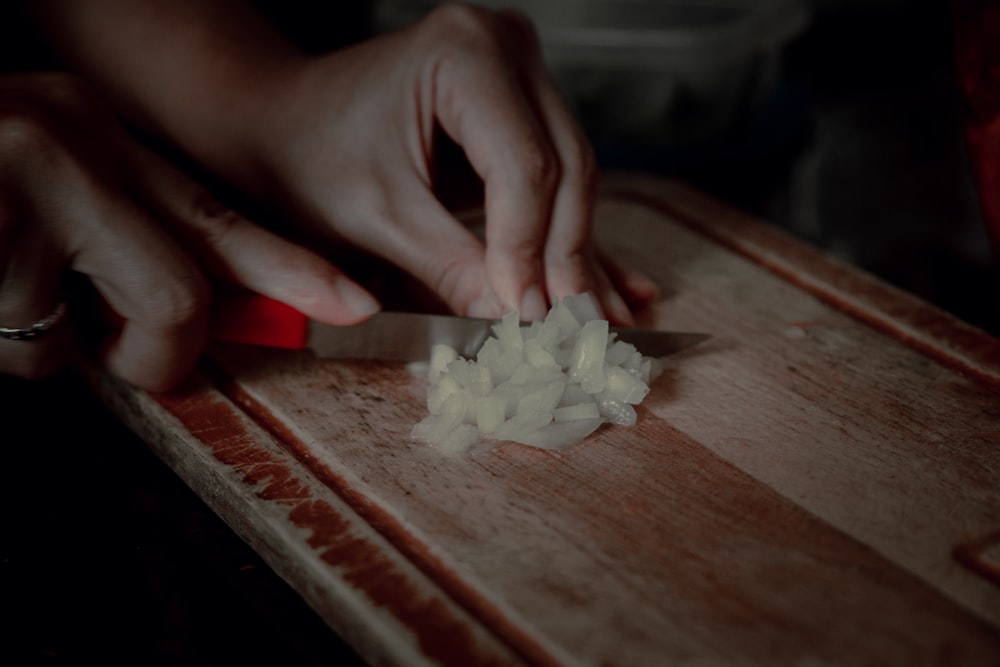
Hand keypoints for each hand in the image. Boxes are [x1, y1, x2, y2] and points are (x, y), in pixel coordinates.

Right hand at [0, 72, 377, 389]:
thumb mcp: (44, 184)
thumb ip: (123, 235)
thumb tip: (197, 312)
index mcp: (95, 131)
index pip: (214, 217)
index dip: (289, 272)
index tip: (355, 304)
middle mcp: (71, 149)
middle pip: (179, 296)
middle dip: (159, 355)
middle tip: (134, 364)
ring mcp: (24, 189)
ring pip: (85, 341)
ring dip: (44, 344)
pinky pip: (25, 352)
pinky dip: (3, 350)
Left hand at [251, 5, 656, 322]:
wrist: (283, 123)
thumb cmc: (310, 157)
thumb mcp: (377, 217)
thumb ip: (453, 268)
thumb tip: (520, 323)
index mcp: (463, 52)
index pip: (522, 166)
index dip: (529, 249)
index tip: (530, 316)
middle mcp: (505, 46)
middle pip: (564, 169)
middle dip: (565, 258)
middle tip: (577, 331)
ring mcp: (521, 73)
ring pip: (573, 179)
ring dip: (580, 257)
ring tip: (604, 323)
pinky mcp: (523, 108)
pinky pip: (558, 180)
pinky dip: (573, 238)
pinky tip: (617, 286)